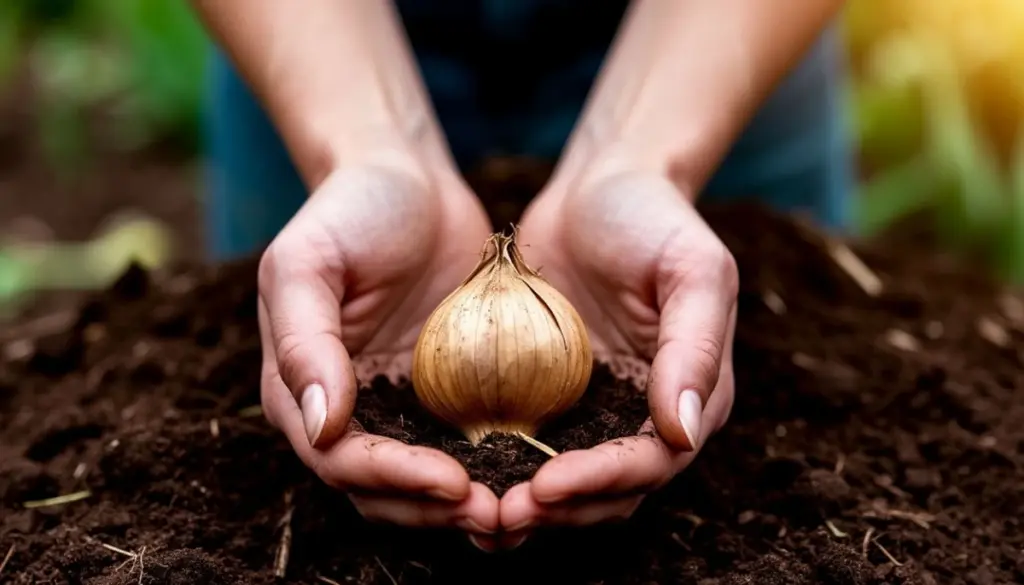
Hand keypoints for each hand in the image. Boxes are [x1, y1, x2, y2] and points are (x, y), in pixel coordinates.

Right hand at [256, 159, 500, 547]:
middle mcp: (348, 411)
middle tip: (496, 516)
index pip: (340, 459)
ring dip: (467, 505)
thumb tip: (322, 426)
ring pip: (427, 483)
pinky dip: (494, 468)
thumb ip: (302, 340)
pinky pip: (468, 445)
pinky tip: (537, 475)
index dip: (391, 480)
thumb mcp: (306, 260)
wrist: (408, 181)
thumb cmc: (349, 210)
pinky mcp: (446, 395)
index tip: (449, 482)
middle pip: (384, 489)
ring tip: (521, 511)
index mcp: (301, 388)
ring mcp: (399, 407)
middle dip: (435, 511)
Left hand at [499, 166, 737, 541]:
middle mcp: (646, 415)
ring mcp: (596, 409)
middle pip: (608, 491)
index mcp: (692, 393)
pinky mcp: (551, 397)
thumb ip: (697, 346)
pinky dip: (502, 470)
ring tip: (476, 519)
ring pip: (567, 483)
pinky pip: (527, 445)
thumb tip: (683, 431)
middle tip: (500, 518)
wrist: (597, 186)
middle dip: (559, 512)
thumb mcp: (692, 267)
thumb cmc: (652, 217)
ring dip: (528, 508)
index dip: (602, 483)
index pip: (652, 462)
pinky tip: (458, 477)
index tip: (547, 487)